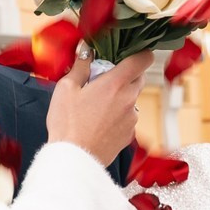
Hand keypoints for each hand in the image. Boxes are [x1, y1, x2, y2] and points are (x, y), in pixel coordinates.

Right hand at [43, 51, 150, 165]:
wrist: (74, 158)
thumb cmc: (67, 124)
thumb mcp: (66, 88)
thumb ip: (80, 65)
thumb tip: (86, 51)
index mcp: (116, 84)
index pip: (143, 58)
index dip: (140, 52)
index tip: (130, 53)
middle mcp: (129, 99)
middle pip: (138, 78)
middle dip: (125, 75)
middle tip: (103, 79)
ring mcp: (131, 118)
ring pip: (132, 98)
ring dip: (120, 96)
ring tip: (97, 104)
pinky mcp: (129, 134)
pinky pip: (128, 117)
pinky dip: (118, 115)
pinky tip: (99, 121)